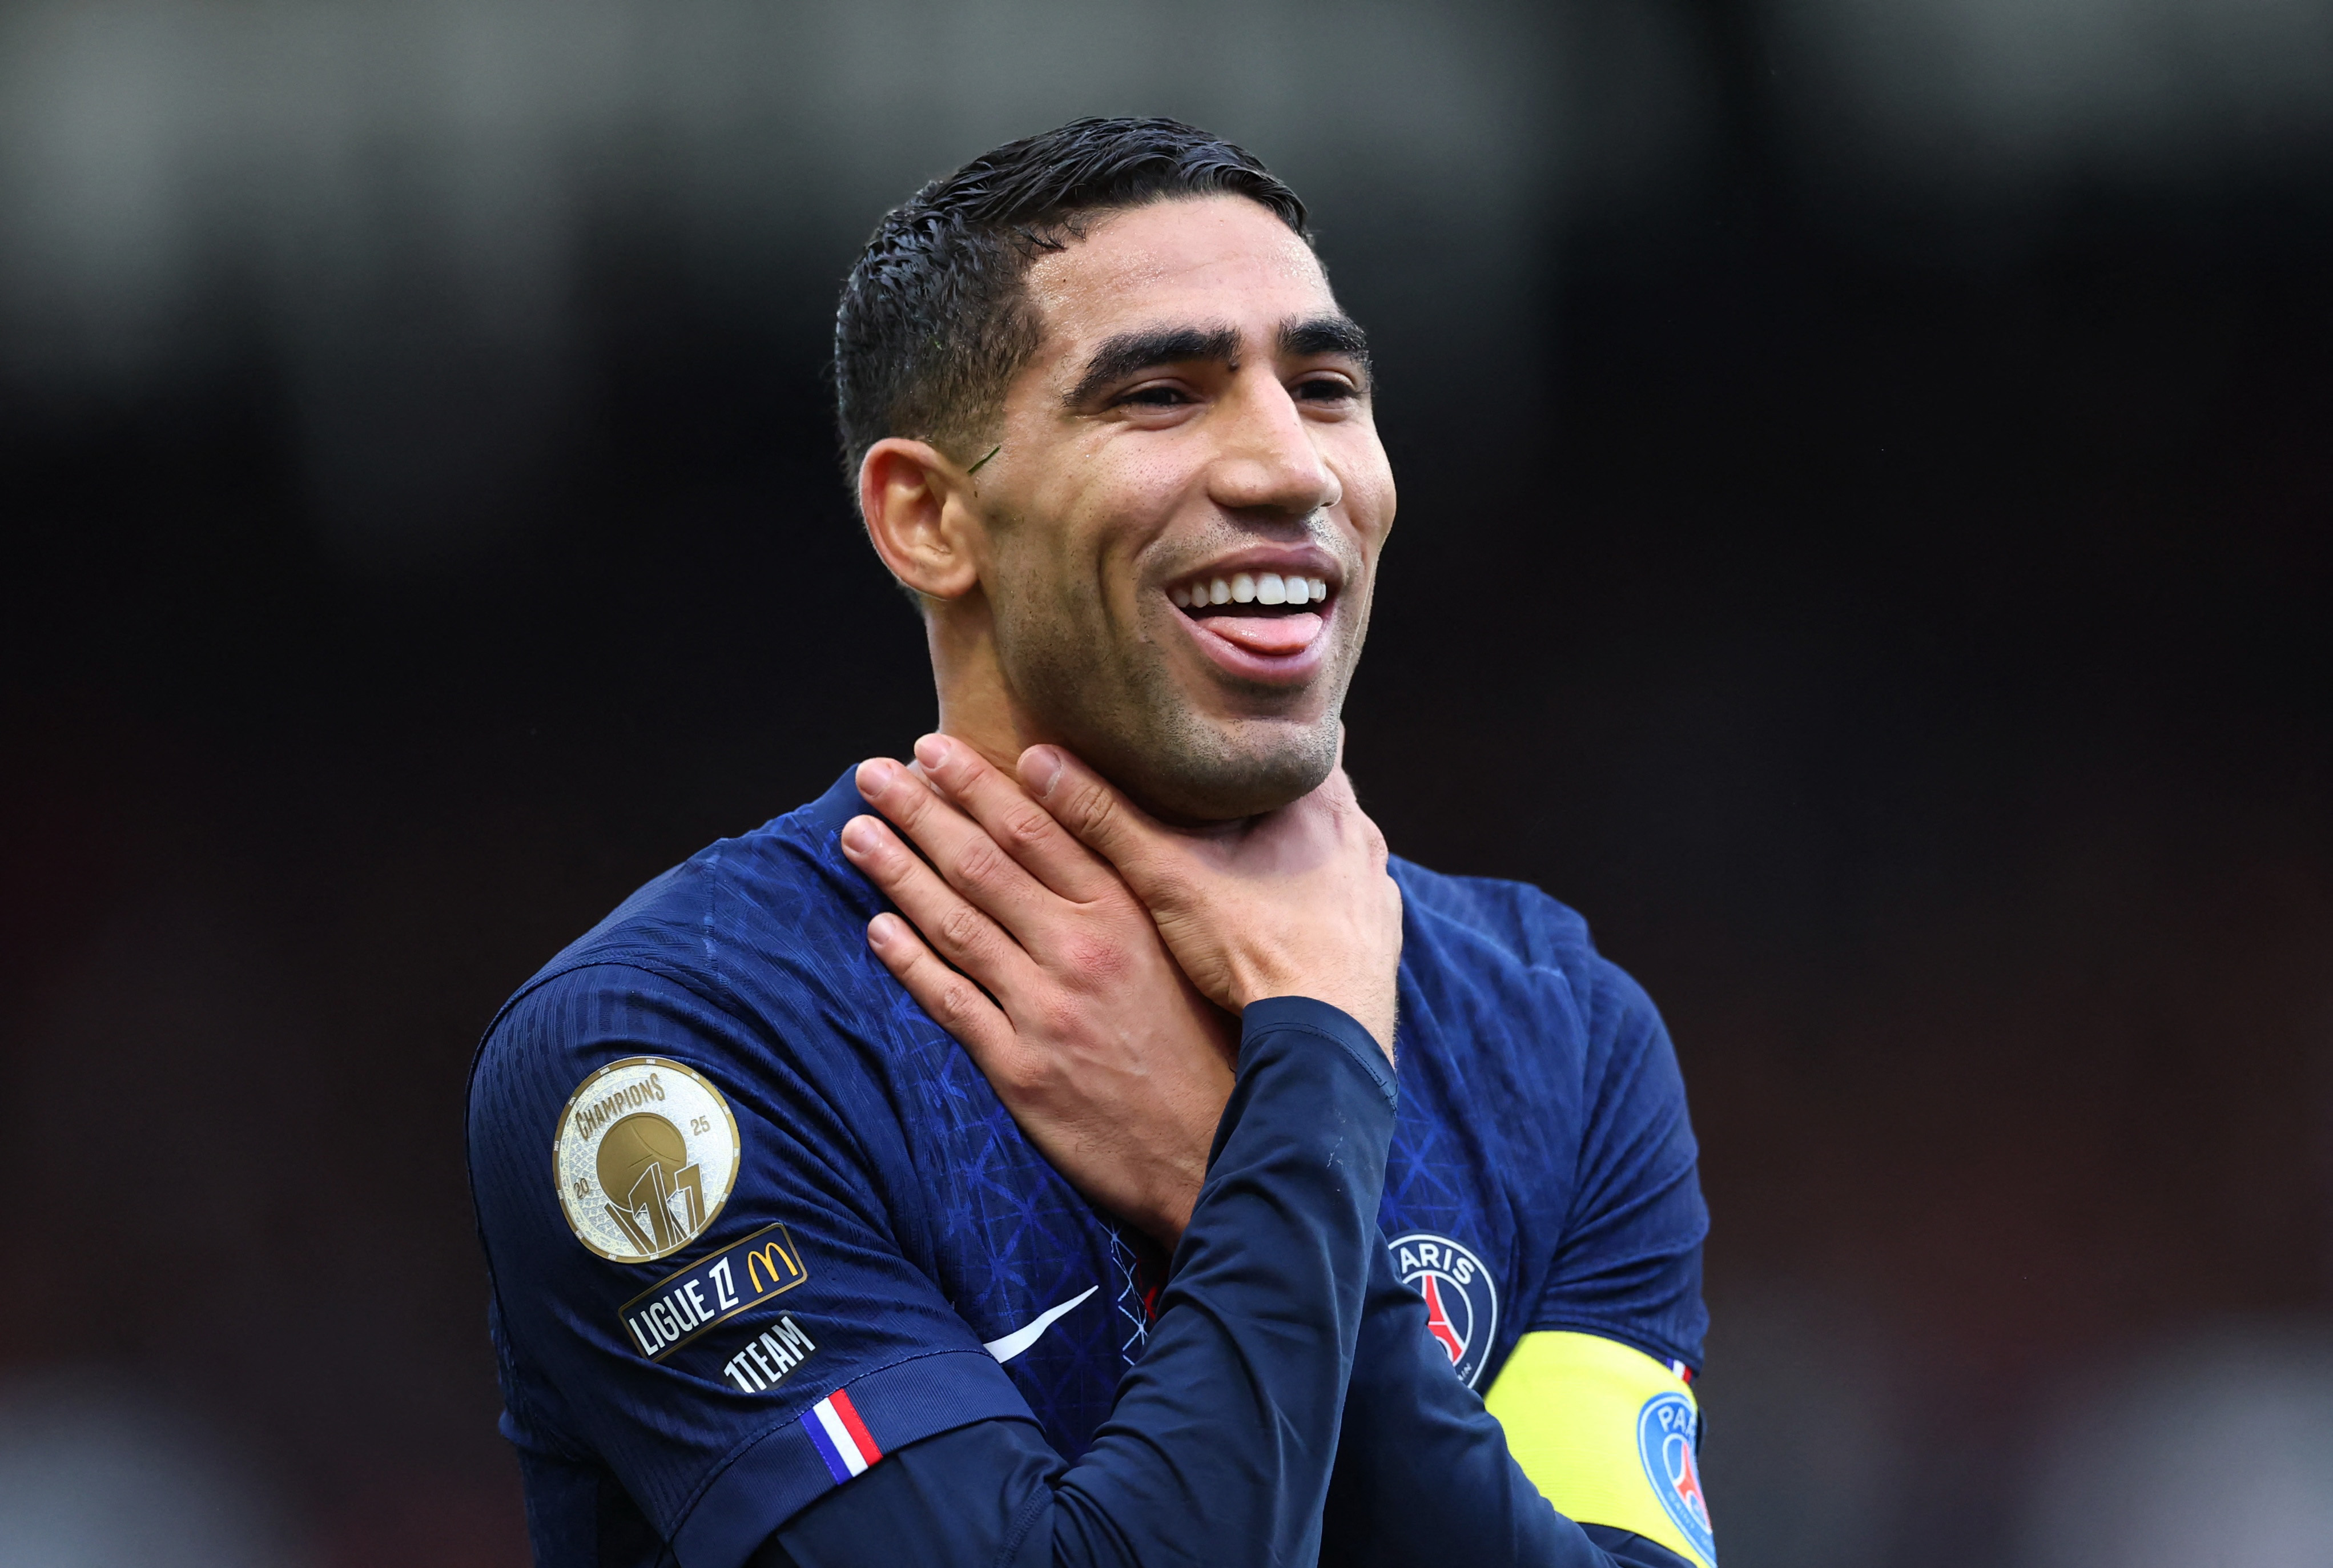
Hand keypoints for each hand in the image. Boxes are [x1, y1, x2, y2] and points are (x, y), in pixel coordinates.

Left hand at [839, 735, 1236, 1246]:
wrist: (1221, 1153)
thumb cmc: (1213, 1046)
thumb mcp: (1188, 951)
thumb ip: (1135, 894)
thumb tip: (1088, 830)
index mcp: (1128, 915)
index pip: (1037, 829)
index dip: (977, 785)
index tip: (932, 750)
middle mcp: (1082, 952)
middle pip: (984, 865)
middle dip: (922, 812)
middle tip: (874, 772)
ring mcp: (1047, 1011)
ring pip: (956, 925)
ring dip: (899, 873)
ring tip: (857, 833)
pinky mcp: (1022, 1071)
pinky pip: (951, 1004)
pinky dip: (910, 963)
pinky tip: (878, 928)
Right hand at [1020, 744, 1403, 1059]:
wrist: (1325, 1043)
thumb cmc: (1255, 952)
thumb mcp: (1167, 877)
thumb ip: (1105, 818)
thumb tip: (1040, 761)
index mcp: (1320, 798)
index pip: (1303, 731)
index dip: (1265, 730)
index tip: (1228, 732)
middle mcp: (1361, 834)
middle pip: (1316, 787)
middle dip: (1274, 789)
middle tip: (1226, 792)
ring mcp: (1378, 887)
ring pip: (1336, 843)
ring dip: (1302, 845)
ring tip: (1253, 854)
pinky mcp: (1381, 935)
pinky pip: (1351, 898)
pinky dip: (1321, 899)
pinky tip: (1287, 916)